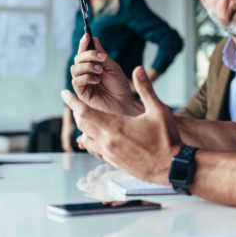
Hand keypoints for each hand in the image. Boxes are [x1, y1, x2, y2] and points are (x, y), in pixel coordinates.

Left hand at [61, 66, 181, 183]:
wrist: (172, 167)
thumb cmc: (167, 138)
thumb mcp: (159, 110)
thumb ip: (146, 89)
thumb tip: (138, 69)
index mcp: (116, 126)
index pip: (85, 112)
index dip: (72, 101)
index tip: (64, 93)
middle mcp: (108, 141)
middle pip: (82, 124)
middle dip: (76, 111)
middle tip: (74, 102)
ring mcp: (110, 154)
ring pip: (87, 138)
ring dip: (83, 127)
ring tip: (85, 117)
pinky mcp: (114, 163)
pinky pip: (95, 149)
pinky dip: (92, 139)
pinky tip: (98, 135)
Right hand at [69, 34, 139, 115]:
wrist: (124, 100)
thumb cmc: (120, 84)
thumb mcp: (112, 67)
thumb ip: (102, 55)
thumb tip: (94, 39)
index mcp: (92, 64)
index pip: (84, 51)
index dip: (84, 43)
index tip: (87, 35)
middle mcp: (85, 72)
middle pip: (77, 59)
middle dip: (88, 55)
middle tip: (101, 58)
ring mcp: (82, 82)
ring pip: (75, 69)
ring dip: (87, 66)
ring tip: (100, 70)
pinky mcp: (82, 93)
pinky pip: (77, 81)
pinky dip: (86, 77)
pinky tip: (97, 80)